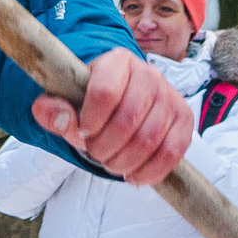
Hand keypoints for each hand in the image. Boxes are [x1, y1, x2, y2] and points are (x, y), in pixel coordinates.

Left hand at [30, 50, 194, 184]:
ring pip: (149, 139)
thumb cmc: (91, 104)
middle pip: (128, 119)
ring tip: (111, 164)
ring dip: (124, 162)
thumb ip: (53, 109)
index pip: (105, 91)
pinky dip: (149, 171)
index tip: (82, 133)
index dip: (90, 120)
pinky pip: (172, 153)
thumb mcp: (66, 104)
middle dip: (105, 147)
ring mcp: (170, 96)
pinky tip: (132, 176)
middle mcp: (149, 74)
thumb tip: (57, 117)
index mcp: (117, 62)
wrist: (120, 106)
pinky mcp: (184, 120)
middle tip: (95, 153)